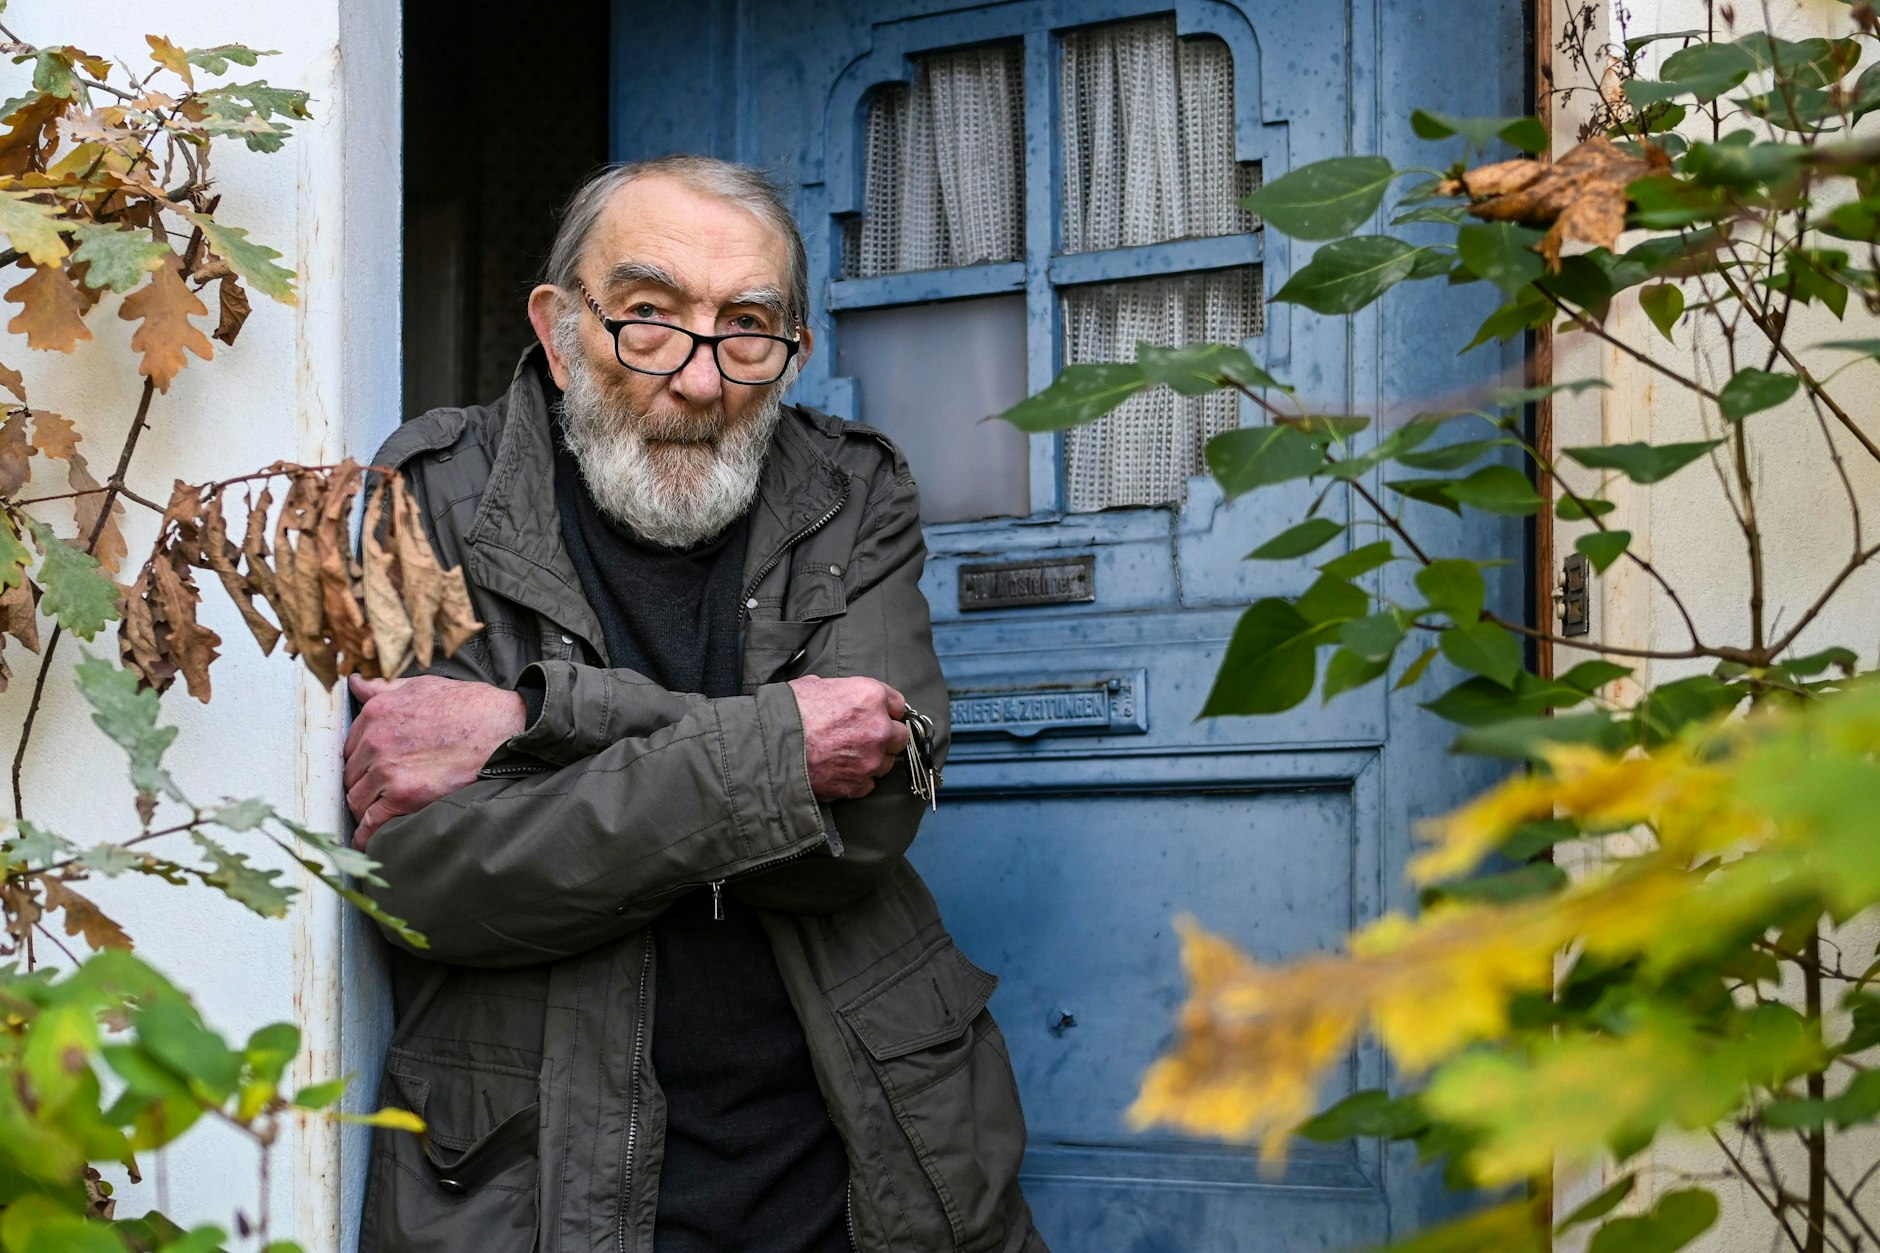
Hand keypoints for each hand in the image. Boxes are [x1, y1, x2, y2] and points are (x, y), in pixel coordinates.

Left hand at [344, 674, 525, 848]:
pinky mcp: (404, 796)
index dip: (362, 760)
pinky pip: (372, 823)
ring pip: (357, 800)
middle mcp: (375, 741)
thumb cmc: (468, 704)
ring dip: (366, 808)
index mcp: (377, 713)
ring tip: (380, 814)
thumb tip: (356, 684)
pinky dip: (367, 835)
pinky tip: (369, 840)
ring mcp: (387, 771)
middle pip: (351, 775)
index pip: (350, 747)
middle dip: (364, 784)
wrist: (502, 726)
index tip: (372, 770)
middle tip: (381, 792)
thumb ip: (383, 688)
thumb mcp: (421, 686)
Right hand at [788, 674, 909, 800]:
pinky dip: (858, 779)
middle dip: (886, 736)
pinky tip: (840, 772)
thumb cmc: (787, 712)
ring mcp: (870, 760)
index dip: (887, 710)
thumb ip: (842, 692)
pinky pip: (868, 783)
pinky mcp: (857, 785)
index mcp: (870, 697)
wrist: (769, 748)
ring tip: (848, 756)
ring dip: (873, 760)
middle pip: (899, 736)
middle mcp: (878, 729)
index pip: (898, 704)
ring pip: (887, 762)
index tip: (881, 715)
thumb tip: (843, 697)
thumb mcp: (815, 685)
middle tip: (864, 737)